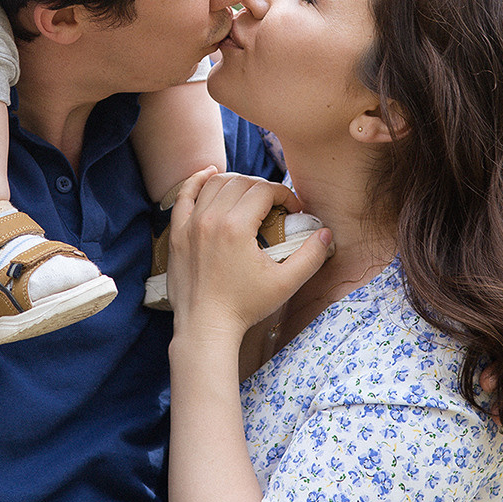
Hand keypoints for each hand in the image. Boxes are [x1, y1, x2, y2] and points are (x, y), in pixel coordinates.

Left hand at [167, 170, 331, 344]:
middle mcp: (210, 219)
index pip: (264, 191)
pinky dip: (197, 181)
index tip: (293, 209)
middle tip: (275, 205)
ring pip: (215, 184)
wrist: (206, 327)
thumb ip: (310, 257)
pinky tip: (209, 174)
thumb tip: (325, 233)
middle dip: (263, 188)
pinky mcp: (177, 233)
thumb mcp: (285, 284)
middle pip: (241, 183)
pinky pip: (184, 195)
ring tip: (251, 193)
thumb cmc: (245, 307)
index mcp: (236, 227)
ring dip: (236, 182)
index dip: (284, 194)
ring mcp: (190, 224)